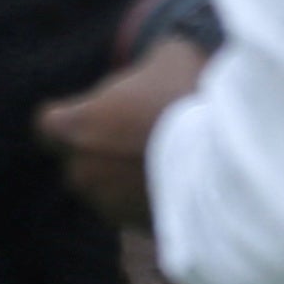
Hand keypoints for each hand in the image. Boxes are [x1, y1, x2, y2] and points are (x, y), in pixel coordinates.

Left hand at [36, 34, 206, 232]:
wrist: (235, 158)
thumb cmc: (194, 98)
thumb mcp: (170, 56)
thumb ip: (146, 63)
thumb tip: (155, 59)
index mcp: (76, 128)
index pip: (48, 125)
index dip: (70, 116)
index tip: (97, 110)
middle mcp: (82, 172)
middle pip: (78, 158)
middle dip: (101, 147)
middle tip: (140, 132)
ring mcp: (109, 205)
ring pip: (106, 187)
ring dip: (125, 176)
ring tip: (167, 158)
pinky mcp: (138, 227)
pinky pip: (136, 210)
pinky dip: (150, 198)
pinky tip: (181, 181)